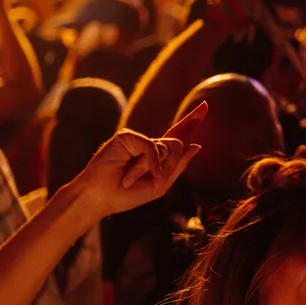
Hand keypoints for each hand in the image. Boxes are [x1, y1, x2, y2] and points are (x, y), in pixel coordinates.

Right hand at [68, 103, 206, 218]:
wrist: (99, 198)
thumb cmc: (126, 195)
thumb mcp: (160, 184)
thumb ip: (178, 166)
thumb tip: (196, 146)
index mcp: (156, 155)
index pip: (177, 136)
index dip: (191, 120)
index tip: (206, 106)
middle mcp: (148, 144)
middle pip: (177, 146)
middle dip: (169, 166)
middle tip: (151, 181)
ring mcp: (137, 139)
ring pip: (165, 149)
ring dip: (152, 169)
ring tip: (129, 180)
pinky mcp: (127, 136)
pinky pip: (151, 147)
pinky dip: (147, 164)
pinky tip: (131, 176)